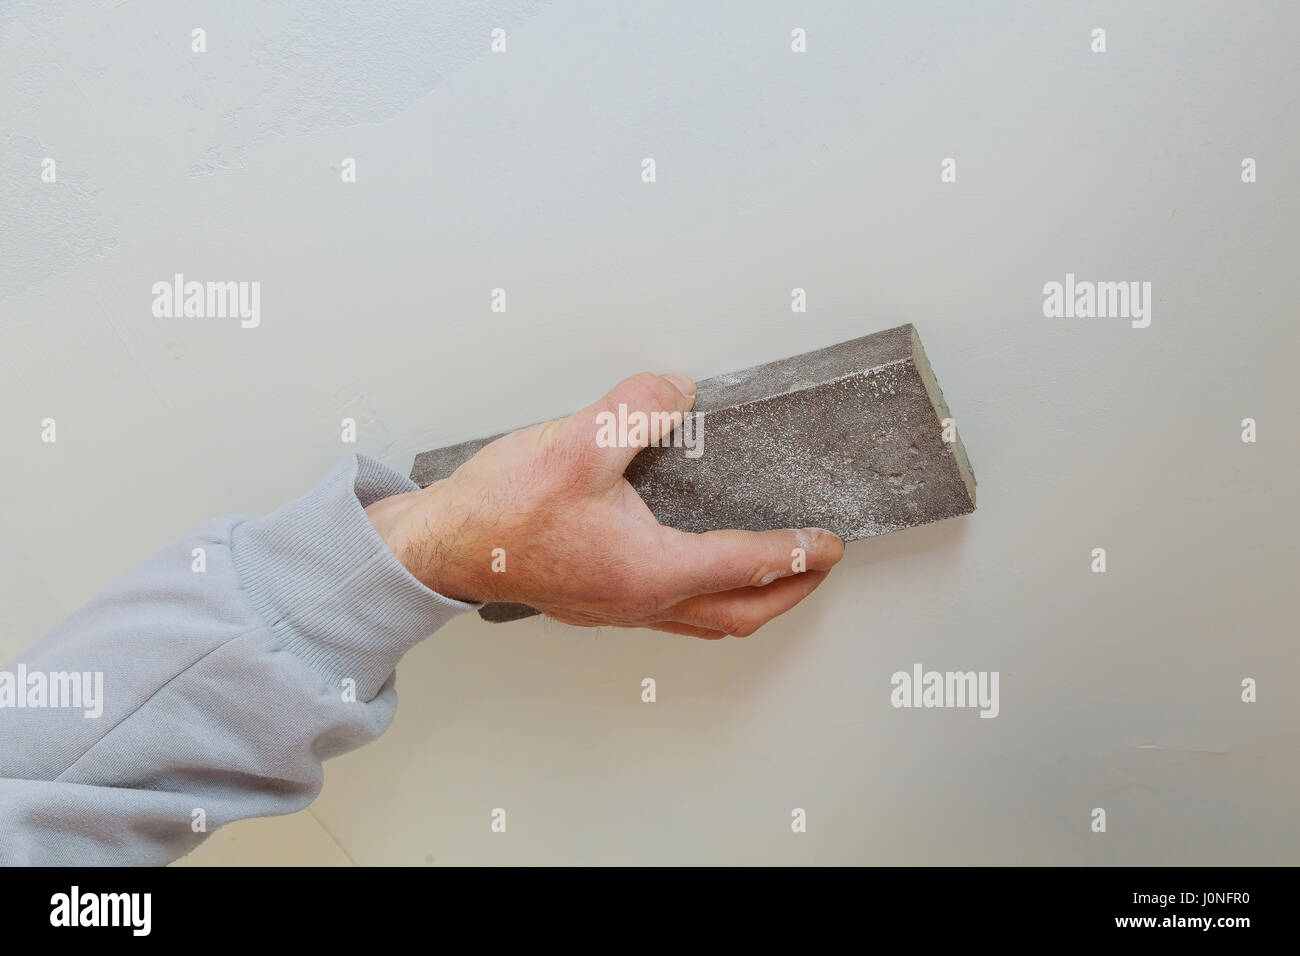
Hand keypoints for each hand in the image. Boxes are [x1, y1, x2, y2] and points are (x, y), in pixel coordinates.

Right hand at [365, 372, 844, 637]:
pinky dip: (705, 597)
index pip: (745, 565)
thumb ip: (636, 409)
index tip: (830, 544)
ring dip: (749, 602)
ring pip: (703, 620)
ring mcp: (614, 607)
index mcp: (649, 570)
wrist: (437, 548)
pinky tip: (695, 567)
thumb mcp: (575, 442)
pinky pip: (670, 611)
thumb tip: (677, 389)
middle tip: (819, 568)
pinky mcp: (591, 600)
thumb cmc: (498, 512)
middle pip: (736, 614)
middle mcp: (638, 600)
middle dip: (789, 593)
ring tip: (772, 576)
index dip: (794, 553)